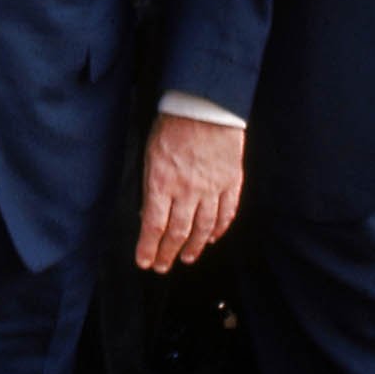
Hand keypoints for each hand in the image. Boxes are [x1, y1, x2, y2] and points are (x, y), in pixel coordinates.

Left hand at [134, 112, 244, 272]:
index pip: (153, 225)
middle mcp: (187, 191)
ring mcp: (211, 189)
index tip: (144, 262)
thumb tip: (146, 213)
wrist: (205, 106)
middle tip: (163, 266)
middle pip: (178, 232)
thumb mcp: (150, 155)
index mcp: (162, 182)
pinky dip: (219, 230)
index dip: (148, 248)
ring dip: (193, 247)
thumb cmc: (171, 127)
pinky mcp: (230, 183)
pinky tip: (211, 238)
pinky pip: (226, 213)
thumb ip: (150, 186)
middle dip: (168, 253)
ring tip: (186, 258)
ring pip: (203, 228)